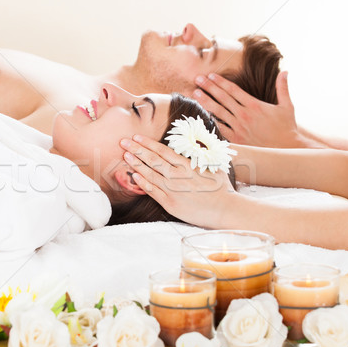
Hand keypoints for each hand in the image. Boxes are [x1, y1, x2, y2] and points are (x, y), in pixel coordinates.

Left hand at [119, 134, 234, 227]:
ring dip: (136, 164)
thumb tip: (195, 143)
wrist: (225, 209)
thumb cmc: (221, 188)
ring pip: (150, 174)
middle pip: (152, 159)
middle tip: (123, 142)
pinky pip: (152, 191)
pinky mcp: (170, 203)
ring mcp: (172, 189)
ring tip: (125, 155)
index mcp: (187, 165)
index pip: (162, 151)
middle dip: (136, 149)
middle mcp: (177, 175)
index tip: (136, 137)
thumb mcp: (212, 165)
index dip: (147, 143)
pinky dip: (143, 183)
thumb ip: (200, 155)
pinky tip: (135, 176)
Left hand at [192, 71, 302, 147]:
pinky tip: (201, 115)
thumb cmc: (287, 128)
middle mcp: (244, 115)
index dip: (221, 82)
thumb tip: (285, 71)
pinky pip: (220, 129)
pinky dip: (210, 122)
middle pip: (223, 98)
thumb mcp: (287, 106)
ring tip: (195, 94)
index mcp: (254, 105)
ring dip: (206, 101)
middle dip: (209, 87)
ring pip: (218, 112)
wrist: (286, 149)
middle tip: (197, 79)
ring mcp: (239, 127)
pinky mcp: (237, 139)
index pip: (233, 90)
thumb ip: (283, 88)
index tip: (210, 75)